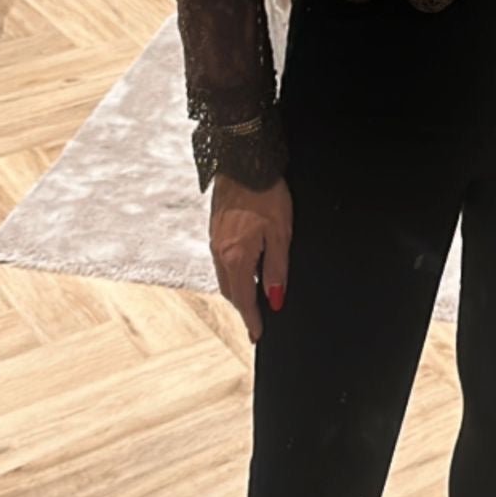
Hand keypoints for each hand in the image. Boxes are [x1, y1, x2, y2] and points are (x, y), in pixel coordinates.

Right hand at [208, 171, 293, 343]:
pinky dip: (233, 273)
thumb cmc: (266, 193)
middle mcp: (220, 252)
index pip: (244, 298)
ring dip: (237, 290)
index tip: (257, 335)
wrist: (244, 161)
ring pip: (225, 276)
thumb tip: (275, 299)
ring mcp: (215, 240)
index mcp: (236, 256)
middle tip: (256, 321)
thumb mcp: (281, 234)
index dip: (252, 319)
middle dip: (243, 307)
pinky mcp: (215, 229)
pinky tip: (245, 269)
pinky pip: (222, 261)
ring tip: (253, 299)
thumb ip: (277, 269)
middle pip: (231, 291)